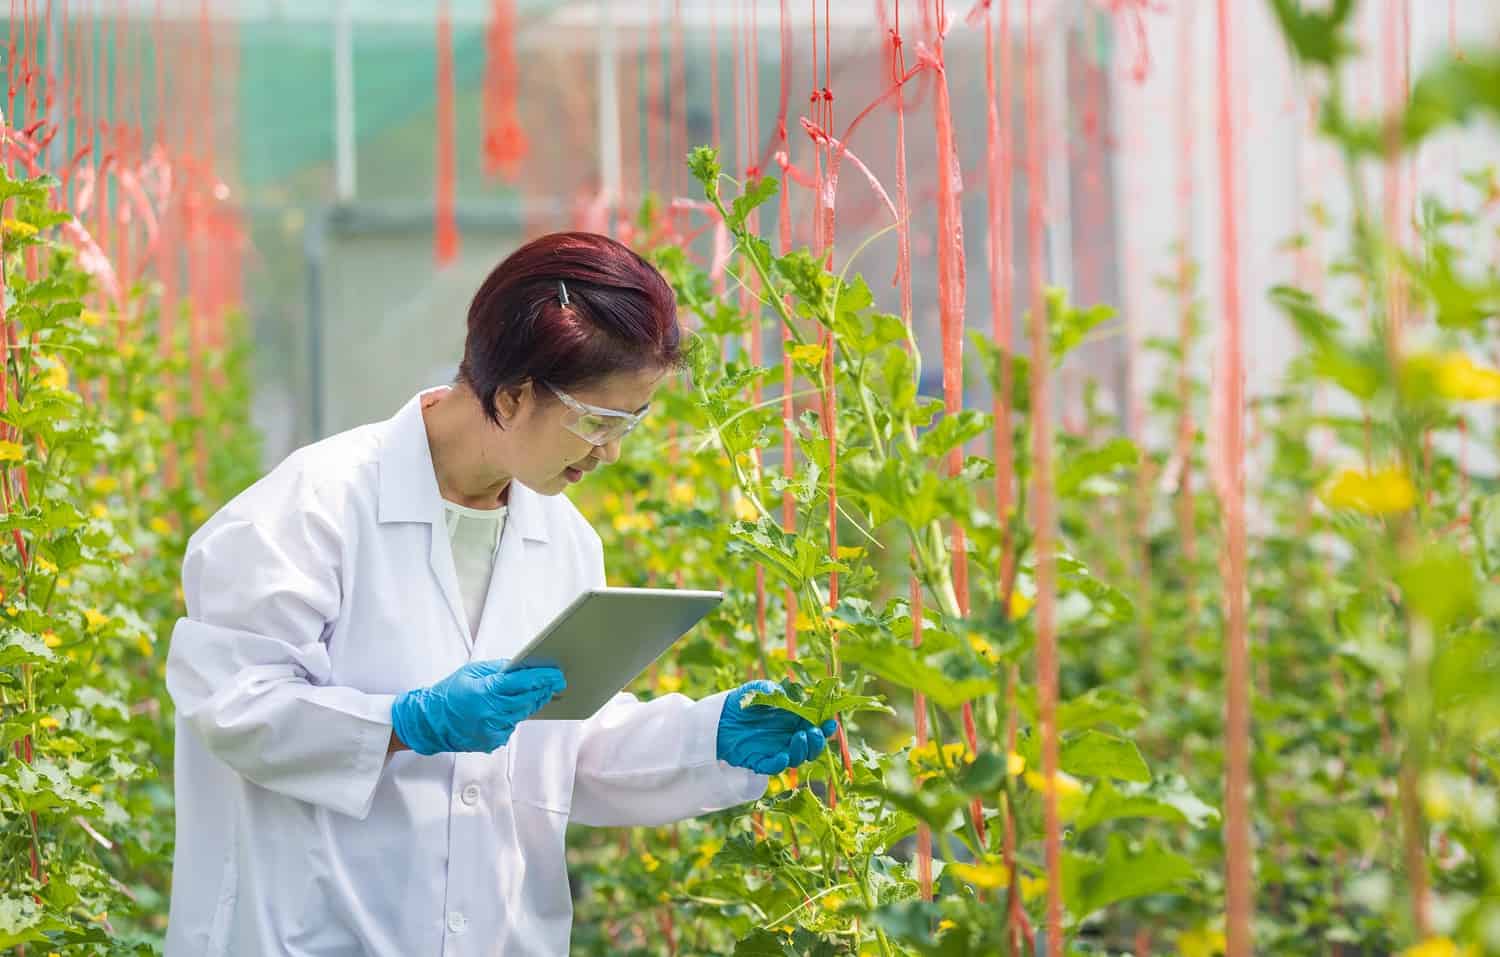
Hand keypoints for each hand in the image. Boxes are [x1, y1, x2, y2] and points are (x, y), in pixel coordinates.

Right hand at [391, 660, 564, 755]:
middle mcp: (492, 712)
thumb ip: (498, 670)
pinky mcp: (492, 741)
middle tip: (556, 683)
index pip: (523, 683)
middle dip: (543, 690)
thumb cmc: (449, 693)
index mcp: (487, 692)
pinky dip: (512, 716)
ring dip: (530, 703)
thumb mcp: (472, 672)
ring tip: (537, 692)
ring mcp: (493, 730)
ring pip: (521, 714)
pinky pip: (510, 726)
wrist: (429, 722)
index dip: (543, 678)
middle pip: (528, 700)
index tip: (557, 674)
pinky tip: (508, 709)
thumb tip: (522, 667)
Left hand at [716, 679, 838, 775]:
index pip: (815, 727)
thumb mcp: (757, 690)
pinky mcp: (759, 761)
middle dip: (817, 741)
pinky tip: (784, 756)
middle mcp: (788, 738)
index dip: (824, 727)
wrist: (720, 717)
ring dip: (802, 751)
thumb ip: (770, 689)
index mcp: (793, 721)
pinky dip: (780, 764)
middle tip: (813, 732)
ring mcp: (775, 750)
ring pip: (796, 758)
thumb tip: (783, 694)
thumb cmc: (743, 701)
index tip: (830, 723)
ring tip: (800, 737)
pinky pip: (772, 767)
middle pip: (810, 747)